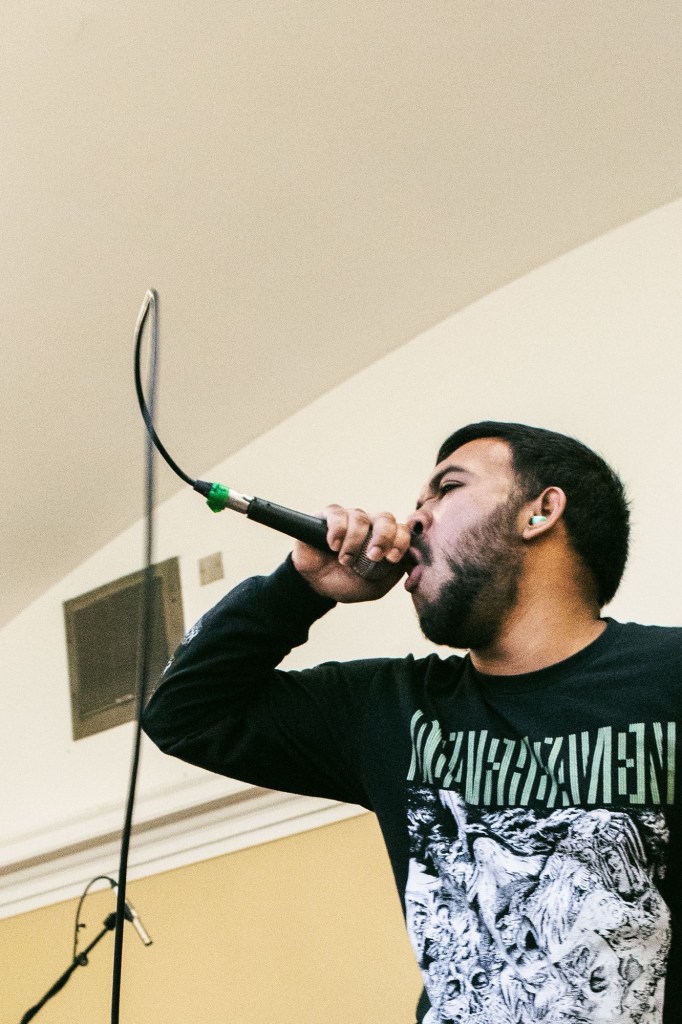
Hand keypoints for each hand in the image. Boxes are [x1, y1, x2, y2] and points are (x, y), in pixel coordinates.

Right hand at [292, 505, 411, 602]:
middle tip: (373, 556)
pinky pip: (336, 513)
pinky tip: (333, 545)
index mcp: (384, 538)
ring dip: (354, 541)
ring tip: (345, 560)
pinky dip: (337, 530)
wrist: (317, 586)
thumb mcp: (376, 586)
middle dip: (383, 537)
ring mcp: (348, 518)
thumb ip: (395, 575)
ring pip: (360, 517)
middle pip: (385, 517)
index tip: (391, 558)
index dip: (400, 541)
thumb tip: (418, 568)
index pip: (401, 530)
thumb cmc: (348, 583)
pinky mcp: (327, 517)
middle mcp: (369, 524)